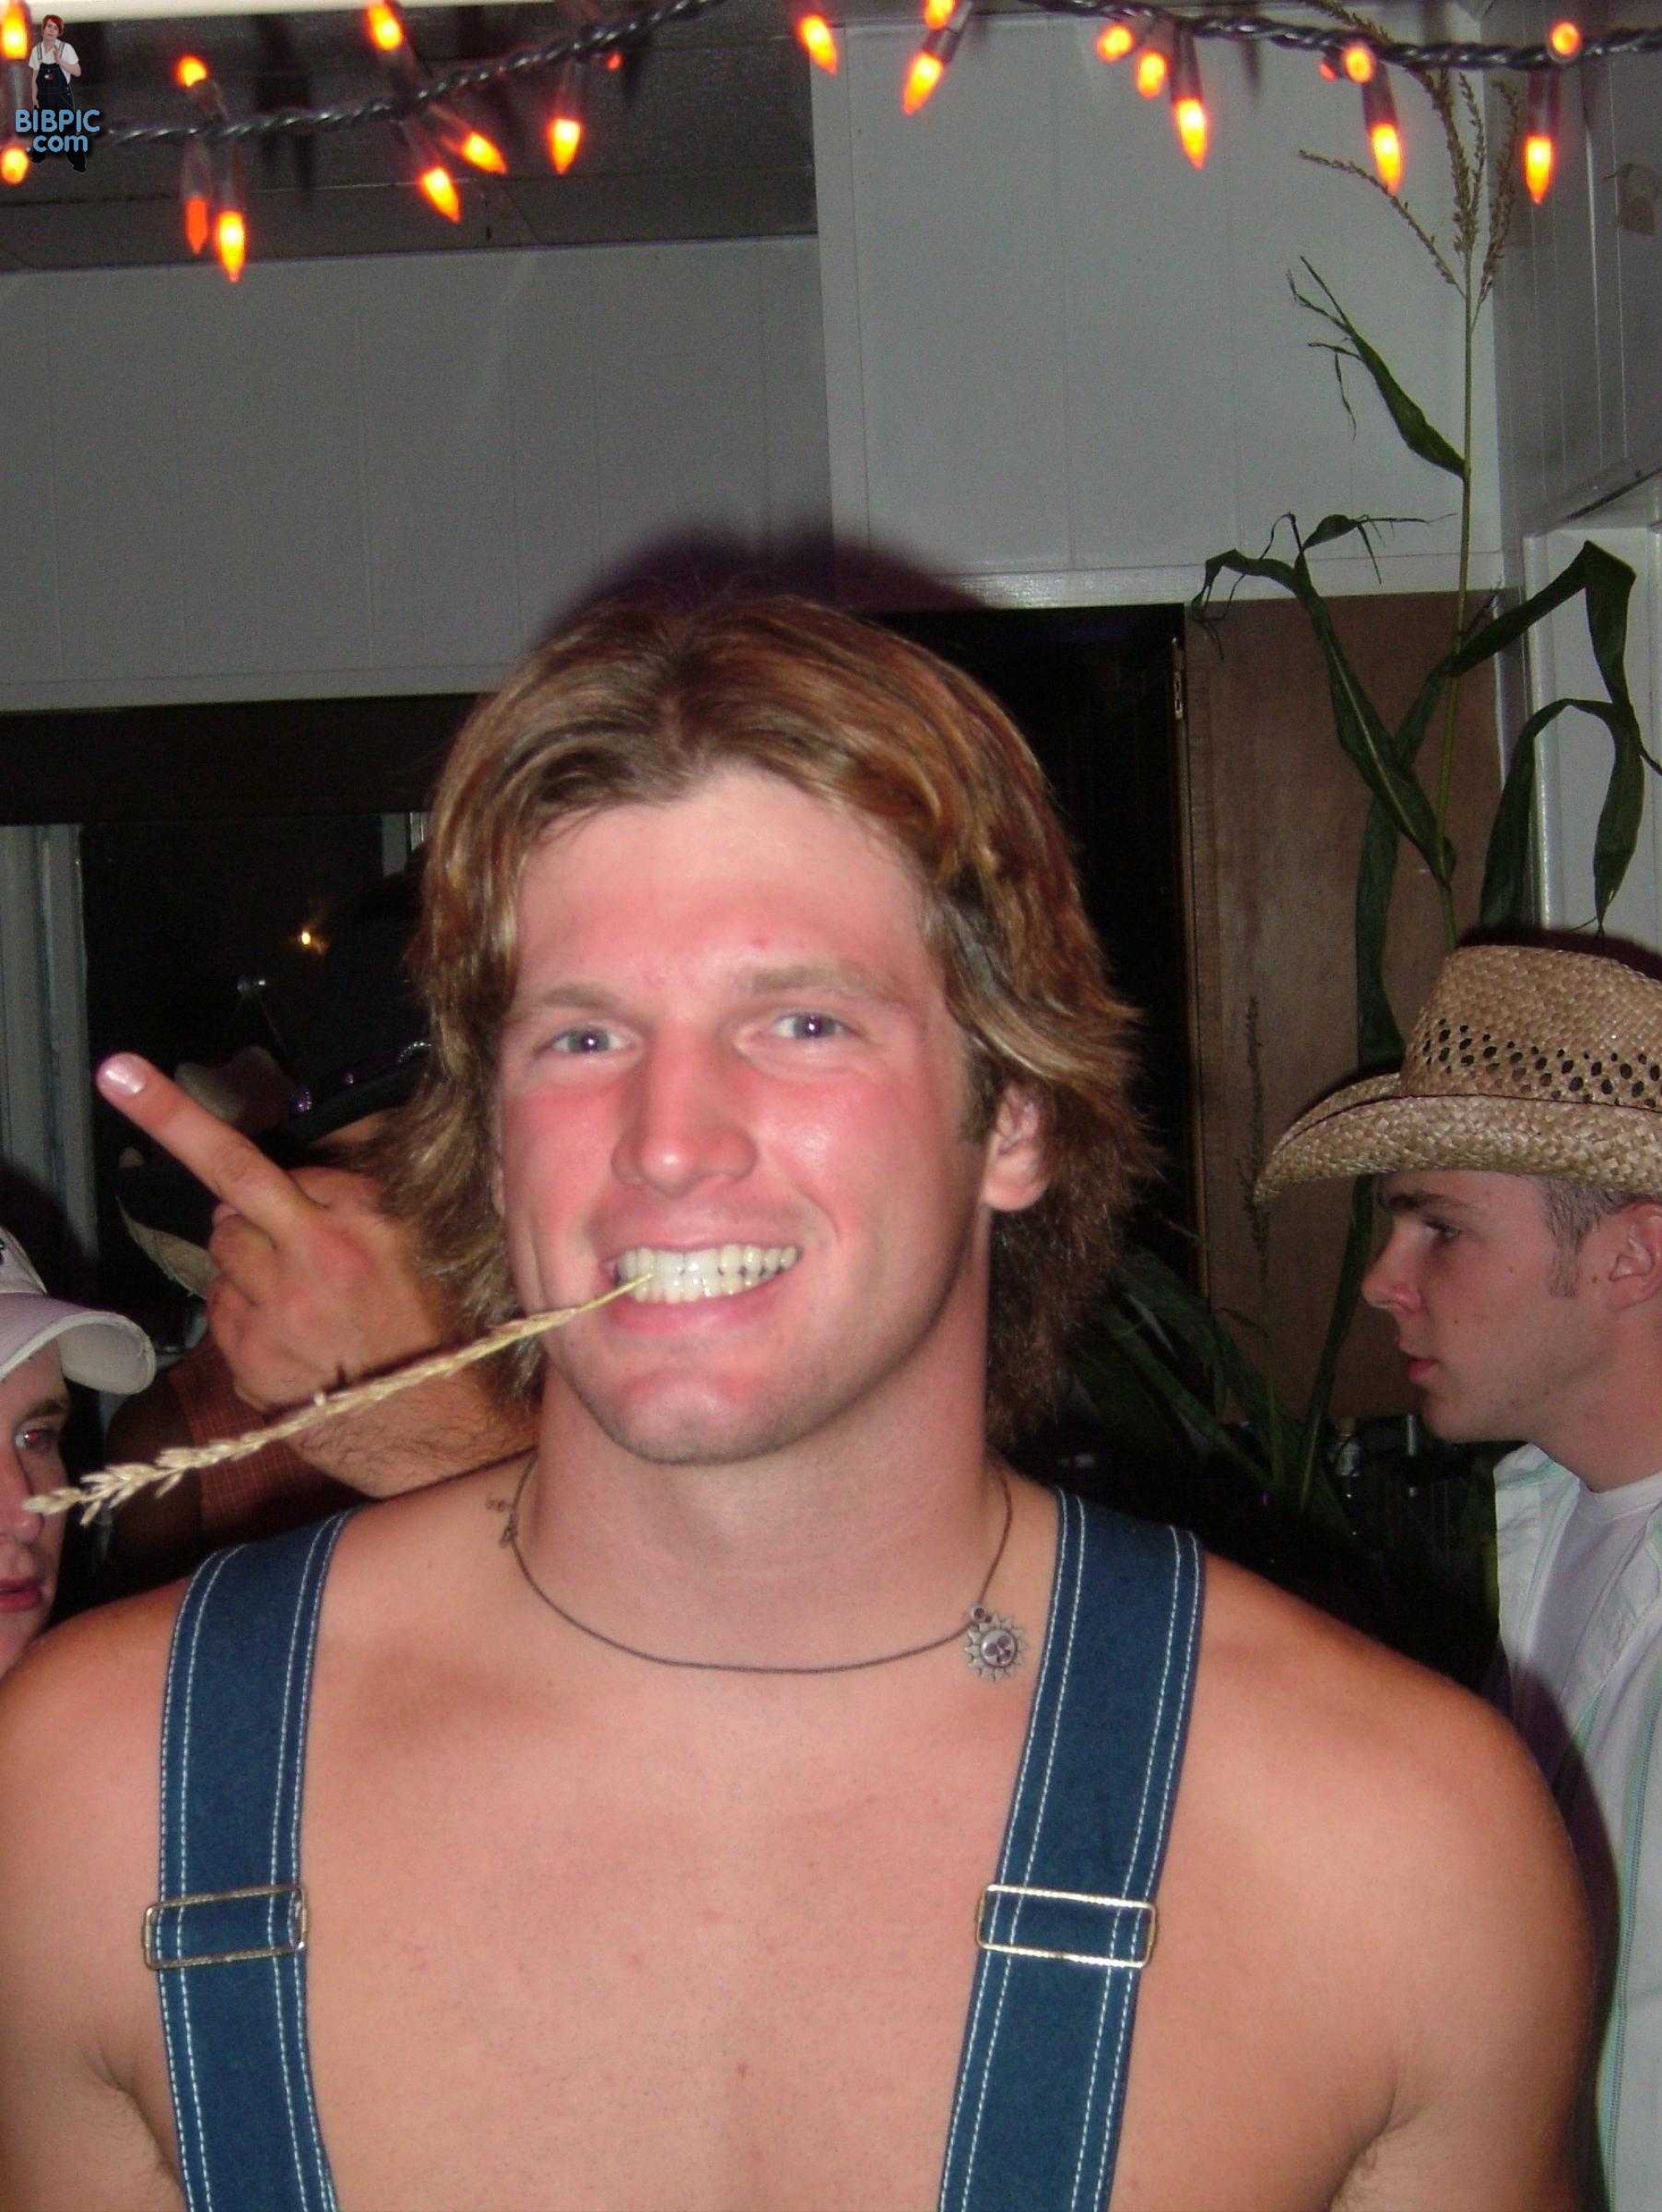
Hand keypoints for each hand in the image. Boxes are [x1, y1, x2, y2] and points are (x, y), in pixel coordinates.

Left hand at [99, 1053, 442, 1407]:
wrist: (443, 1429)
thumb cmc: (443, 1325)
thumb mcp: (427, 1239)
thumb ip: (362, 1193)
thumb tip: (300, 1173)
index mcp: (363, 1219)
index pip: (249, 1159)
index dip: (184, 1119)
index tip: (118, 1072)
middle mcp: (314, 1258)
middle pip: (225, 1202)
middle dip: (242, 1208)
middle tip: (280, 1230)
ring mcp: (276, 1314)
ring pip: (222, 1256)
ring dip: (248, 1261)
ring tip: (305, 1294)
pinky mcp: (253, 1363)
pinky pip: (224, 1314)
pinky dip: (248, 1315)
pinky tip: (297, 1336)